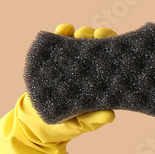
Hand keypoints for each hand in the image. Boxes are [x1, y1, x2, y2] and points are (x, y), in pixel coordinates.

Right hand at [19, 23, 118, 143]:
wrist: (40, 122)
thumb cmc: (70, 124)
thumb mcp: (83, 123)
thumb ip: (95, 120)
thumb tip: (110, 116)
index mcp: (102, 80)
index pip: (112, 61)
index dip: (114, 49)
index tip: (112, 43)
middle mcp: (90, 68)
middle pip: (99, 46)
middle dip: (99, 36)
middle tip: (96, 34)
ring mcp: (73, 62)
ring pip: (81, 41)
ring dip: (82, 33)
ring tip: (80, 33)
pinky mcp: (56, 59)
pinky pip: (60, 42)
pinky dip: (63, 32)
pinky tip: (65, 29)